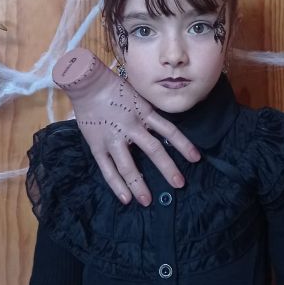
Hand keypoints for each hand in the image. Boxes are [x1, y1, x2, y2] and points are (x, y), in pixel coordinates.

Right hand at [52, 48, 200, 205]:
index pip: (169, 130)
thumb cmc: (114, 87)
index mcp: (144, 112)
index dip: (184, 145)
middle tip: (179, 184)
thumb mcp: (138, 97)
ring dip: (139, 184)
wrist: (87, 83)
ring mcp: (113, 138)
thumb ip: (149, 113)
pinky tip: (126, 198)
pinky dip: (117, 185)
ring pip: (128, 165)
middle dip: (168, 169)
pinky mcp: (97, 146)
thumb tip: (162, 128)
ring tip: (148, 201)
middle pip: (153, 150)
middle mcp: (132, 127)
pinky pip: (108, 169)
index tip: (196, 158)